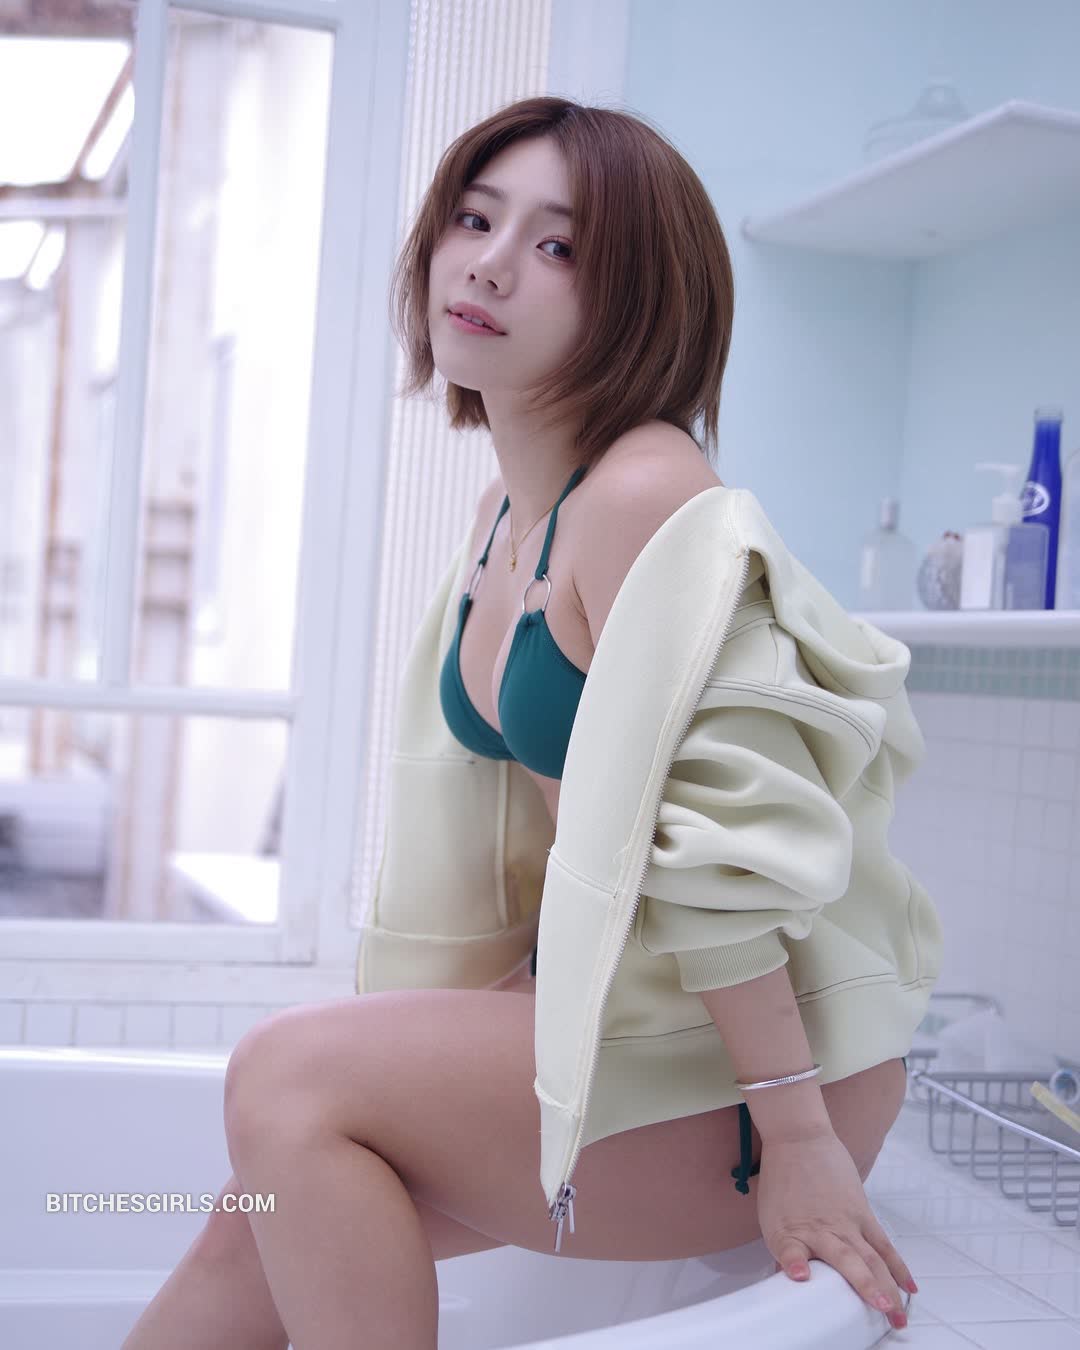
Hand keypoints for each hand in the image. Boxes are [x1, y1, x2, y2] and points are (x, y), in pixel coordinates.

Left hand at [755, 1129, 915, 1328]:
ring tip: (897, 1313)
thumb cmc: (782, 1180)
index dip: (794, 1263)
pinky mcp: (862, 1213)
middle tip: (882, 1315)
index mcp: (790, 1231)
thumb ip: (787, 1254)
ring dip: (887, 1286)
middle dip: (866, 1289)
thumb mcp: (772, 1219)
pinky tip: (908, 1288)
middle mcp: (821, 1229)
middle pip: (847, 1262)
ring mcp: (846, 1222)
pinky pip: (883, 1244)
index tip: (801, 1276)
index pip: (790, 1252)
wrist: (798, 1139)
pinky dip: (897, 1267)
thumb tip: (797, 1284)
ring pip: (872, 1258)